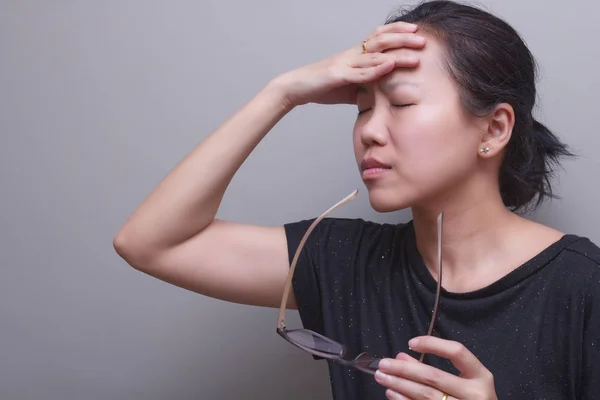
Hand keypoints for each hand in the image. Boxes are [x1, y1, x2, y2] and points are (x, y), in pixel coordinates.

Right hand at [270, 21, 426, 107]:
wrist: (296, 88)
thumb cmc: (321, 87)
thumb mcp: (348, 86)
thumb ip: (365, 85)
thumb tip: (382, 94)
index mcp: (354, 54)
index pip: (378, 36)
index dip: (397, 31)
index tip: (416, 32)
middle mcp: (352, 55)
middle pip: (381, 41)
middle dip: (404, 39)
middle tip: (424, 40)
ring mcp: (345, 64)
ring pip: (375, 55)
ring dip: (397, 55)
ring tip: (415, 55)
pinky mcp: (337, 76)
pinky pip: (360, 72)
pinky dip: (376, 69)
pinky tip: (389, 66)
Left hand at [374, 336, 497, 399]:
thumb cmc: (471, 399)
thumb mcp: (463, 381)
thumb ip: (433, 367)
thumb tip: (401, 357)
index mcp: (481, 377)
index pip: (457, 352)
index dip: (433, 344)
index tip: (411, 342)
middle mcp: (476, 394)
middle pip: (434, 376)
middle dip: (404, 369)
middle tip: (383, 363)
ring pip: (426, 395)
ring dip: (400, 385)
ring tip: (383, 377)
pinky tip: (392, 393)